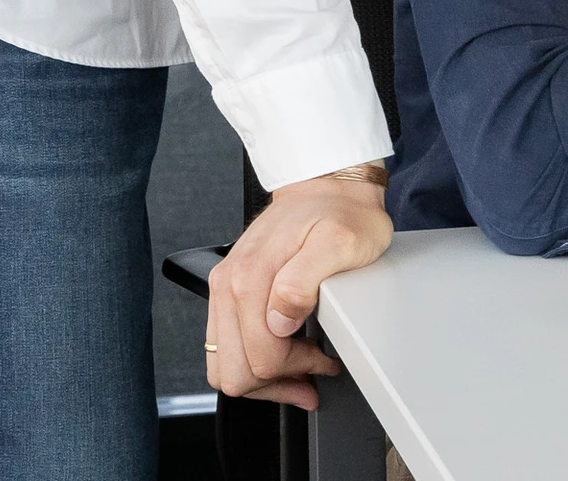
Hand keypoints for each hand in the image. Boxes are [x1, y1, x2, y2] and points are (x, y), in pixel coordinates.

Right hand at [205, 172, 392, 408]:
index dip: (296, 368)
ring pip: (225, 366)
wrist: (329, 185)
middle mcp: (229, 284)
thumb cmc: (342, 212)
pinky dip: (252, 360)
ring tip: (299, 371)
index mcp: (250, 277)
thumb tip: (278, 321)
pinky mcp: (230, 289)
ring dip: (262, 377)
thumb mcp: (341, 242)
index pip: (260, 358)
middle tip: (313, 372)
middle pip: (235, 372)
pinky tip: (282, 354)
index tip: (323, 361)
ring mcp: (225, 288)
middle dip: (277, 381)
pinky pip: (226, 346)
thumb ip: (304, 281)